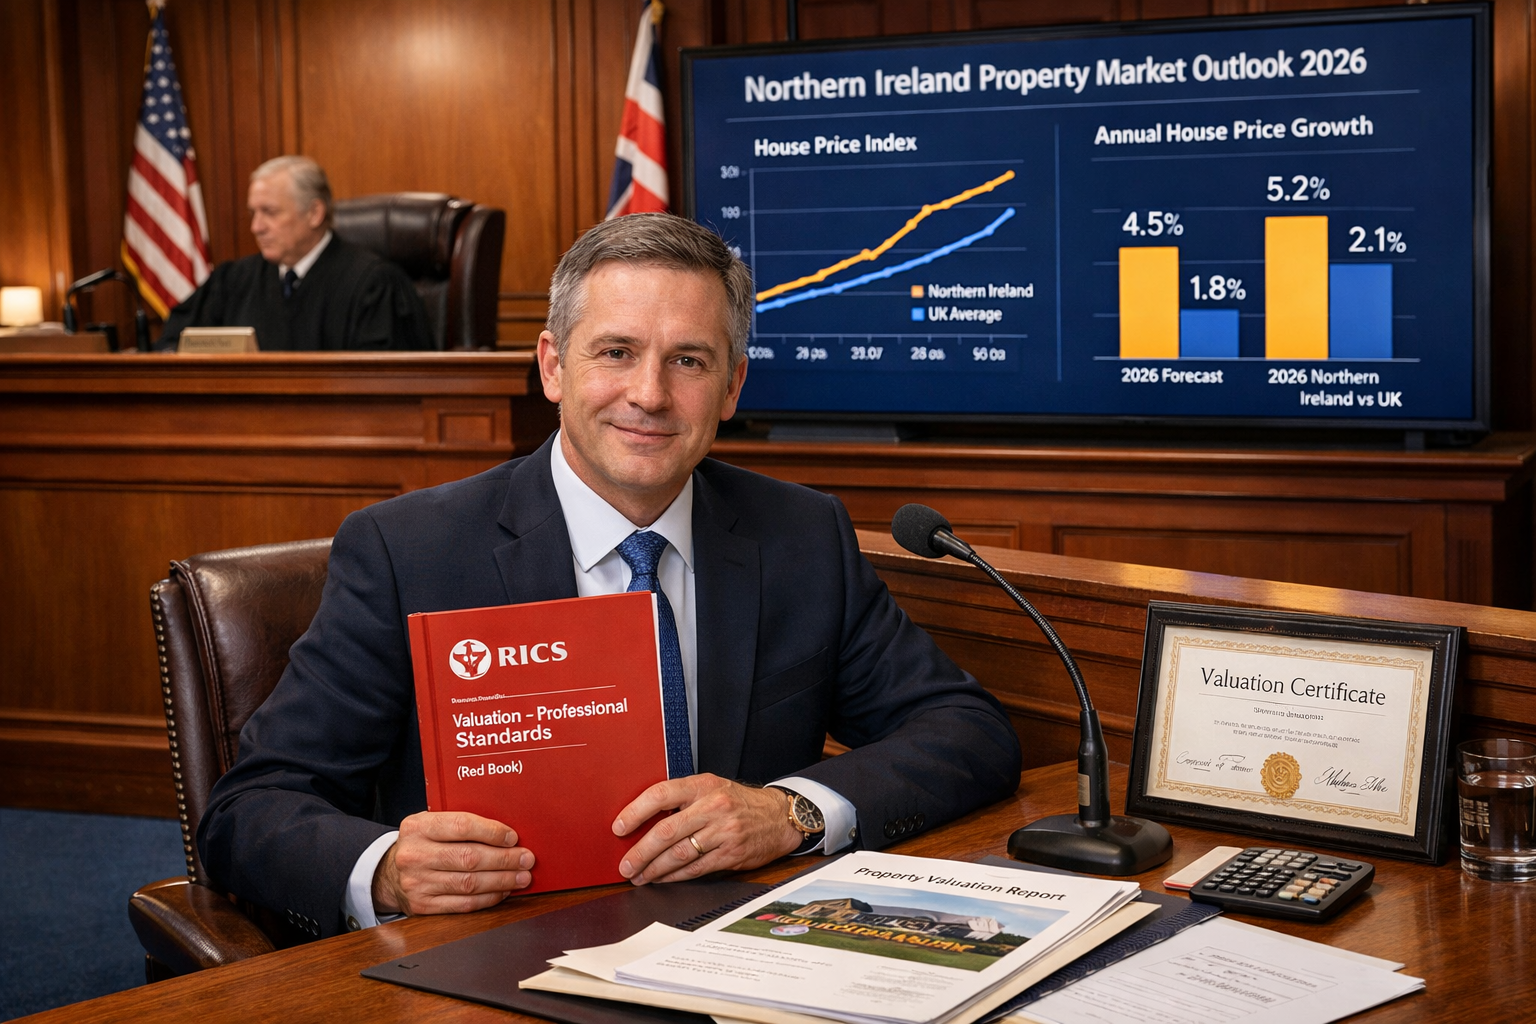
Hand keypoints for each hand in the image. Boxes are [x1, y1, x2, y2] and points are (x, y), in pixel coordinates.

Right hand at [372, 810, 535, 915]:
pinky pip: (463, 904)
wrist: (389, 874)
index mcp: (418, 827)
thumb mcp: (431, 824)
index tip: (513, 837)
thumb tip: (507, 835)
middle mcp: (414, 855)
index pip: (462, 826)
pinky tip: (503, 891)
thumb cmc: (421, 844)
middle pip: (469, 858)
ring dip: (501, 880)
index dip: (492, 832)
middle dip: (504, 859)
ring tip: (521, 877)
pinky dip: (488, 898)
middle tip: (526, 859)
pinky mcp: (423, 906)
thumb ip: (461, 825)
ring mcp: (417, 883)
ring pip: (469, 883)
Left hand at [612, 774, 801, 884]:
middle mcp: (712, 807)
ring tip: (639, 876)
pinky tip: (662, 879)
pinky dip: (674, 876)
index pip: (661, 795)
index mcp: (703, 785)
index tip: (619, 827)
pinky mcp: (730, 854)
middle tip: (625, 865)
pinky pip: (695, 868)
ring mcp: (723, 832)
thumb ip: (683, 799)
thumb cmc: (738, 802)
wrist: (778, 817)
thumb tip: (644, 819)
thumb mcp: (712, 787)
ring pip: (679, 854)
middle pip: (666, 831)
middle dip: (640, 851)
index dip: (636, 811)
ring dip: (654, 868)